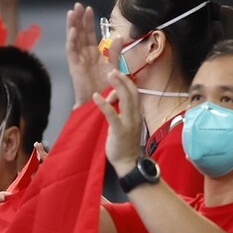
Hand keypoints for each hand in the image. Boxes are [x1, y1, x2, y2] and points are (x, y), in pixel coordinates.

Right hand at [66, 3, 113, 106]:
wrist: (99, 104)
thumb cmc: (106, 88)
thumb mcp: (114, 67)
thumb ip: (115, 52)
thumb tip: (120, 36)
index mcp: (94, 54)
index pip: (89, 34)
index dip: (88, 22)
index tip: (89, 9)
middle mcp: (84, 55)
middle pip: (80, 33)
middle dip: (79, 19)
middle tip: (77, 5)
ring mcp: (78, 60)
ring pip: (74, 39)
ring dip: (72, 26)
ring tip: (72, 12)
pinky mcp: (74, 67)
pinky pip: (71, 51)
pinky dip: (71, 41)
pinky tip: (72, 30)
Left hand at [92, 62, 144, 177]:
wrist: (128, 162)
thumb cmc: (125, 143)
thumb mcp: (126, 124)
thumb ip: (122, 111)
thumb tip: (113, 99)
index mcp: (136, 113)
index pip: (134, 92)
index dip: (126, 82)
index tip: (117, 74)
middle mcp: (135, 115)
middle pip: (132, 92)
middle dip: (122, 79)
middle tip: (112, 70)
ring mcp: (129, 122)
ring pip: (126, 99)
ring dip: (117, 85)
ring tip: (109, 75)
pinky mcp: (120, 130)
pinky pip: (112, 114)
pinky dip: (104, 104)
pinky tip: (95, 97)